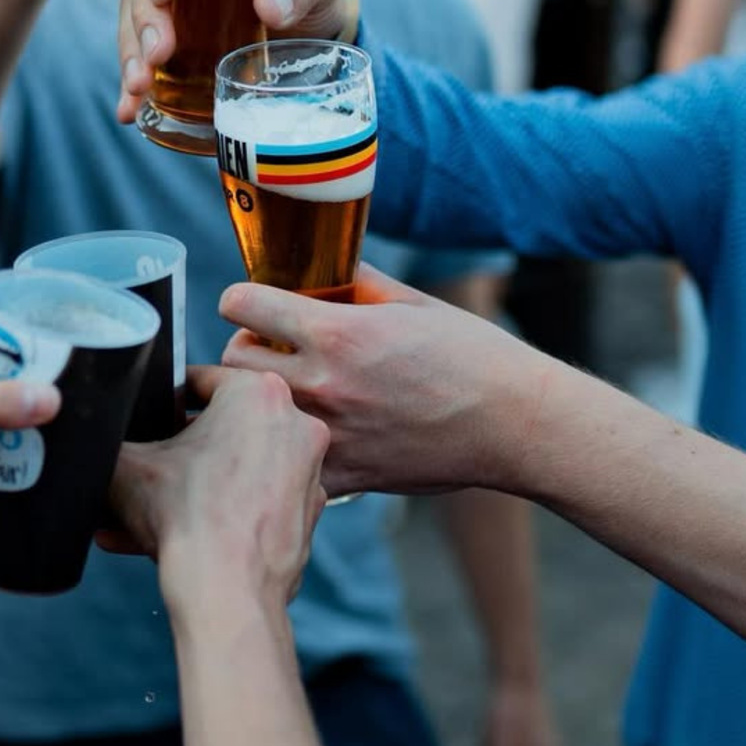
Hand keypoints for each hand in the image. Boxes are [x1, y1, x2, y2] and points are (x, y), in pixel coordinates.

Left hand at [0, 288, 58, 565]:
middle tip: (91, 357)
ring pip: (5, 386)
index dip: (29, 296)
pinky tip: (55, 434)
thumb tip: (54, 398)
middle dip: (43, 350)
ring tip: (84, 395)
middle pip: (6, 343)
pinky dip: (21, 429)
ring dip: (34, 394)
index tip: (73, 304)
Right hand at [107, 366, 328, 613]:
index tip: (145, 420)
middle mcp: (295, 422)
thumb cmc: (183, 519)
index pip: (199, 380)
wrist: (226, 594)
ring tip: (150, 511)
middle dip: (179, 450)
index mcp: (258, 392)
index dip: (162, 400)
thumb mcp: (125, 467)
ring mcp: (308, 469)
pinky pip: (257, 499)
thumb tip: (91, 431)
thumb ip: (106, 437)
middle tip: (146, 469)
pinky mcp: (309, 511)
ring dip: (196, 484)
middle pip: (222, 426)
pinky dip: (224, 510)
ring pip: (238, 465)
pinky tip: (181, 533)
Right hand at [115, 0, 356, 120]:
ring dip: (132, 53)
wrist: (313, 26)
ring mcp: (173, 4)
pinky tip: (129, 109)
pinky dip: (134, 86)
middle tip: (158, 53)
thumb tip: (269, 6)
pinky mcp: (173, 41)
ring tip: (139, 86)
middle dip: (145, 18)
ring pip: (135, 19)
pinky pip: (144, 57)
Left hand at [220, 265, 548, 495]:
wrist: (513, 423)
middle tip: (268, 348)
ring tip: (287, 392)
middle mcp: (324, 383)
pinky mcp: (345, 475)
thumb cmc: (472, 354)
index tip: (250, 304)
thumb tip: (325, 270)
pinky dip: (289, 448)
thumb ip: (357, 285)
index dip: (241, 298)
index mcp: (336, 333)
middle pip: (232, 362)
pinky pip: (288, 462)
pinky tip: (309, 437)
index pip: (242, 306)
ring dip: (259, 399)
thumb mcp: (413, 302)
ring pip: (252, 414)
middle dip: (244, 348)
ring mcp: (330, 434)